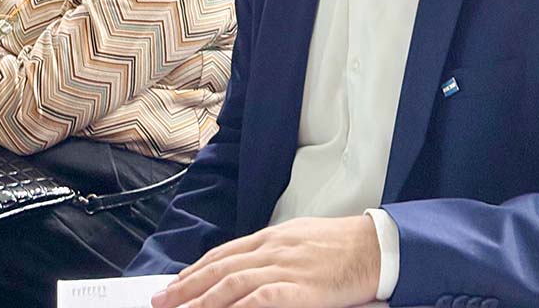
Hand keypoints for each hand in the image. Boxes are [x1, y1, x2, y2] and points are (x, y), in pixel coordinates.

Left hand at [151, 216, 381, 307]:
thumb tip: (247, 264)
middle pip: (219, 269)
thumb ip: (272, 252)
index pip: (223, 255)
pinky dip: (238, 307)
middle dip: (186, 287)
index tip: (175, 284)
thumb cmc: (342, 244)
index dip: (195, 270)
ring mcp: (284, 268)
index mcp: (271, 237)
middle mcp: (271, 250)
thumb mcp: (300, 238)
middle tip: (162, 301)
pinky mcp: (300, 289)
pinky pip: (261, 299)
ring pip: (232, 284)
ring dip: (201, 300)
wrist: (375, 245)